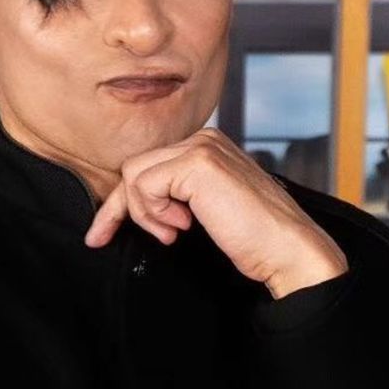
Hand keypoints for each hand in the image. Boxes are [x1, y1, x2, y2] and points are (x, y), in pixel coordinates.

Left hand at [83, 128, 347, 295]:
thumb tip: (130, 205)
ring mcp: (201, 147)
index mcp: (207, 147)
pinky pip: (143, 185)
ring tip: (173, 232)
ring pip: (134, 175)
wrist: (286, 249)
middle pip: (134, 168)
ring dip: (143, 213)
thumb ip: (176, 198)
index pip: (148, 166)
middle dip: (118, 208)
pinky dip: (152, 212)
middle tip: (104, 238)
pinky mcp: (197, 163)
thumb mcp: (205, 211)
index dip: (121, 201)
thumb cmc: (253, 239)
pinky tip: (181, 226)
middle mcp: (204, 139)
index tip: (101, 233)